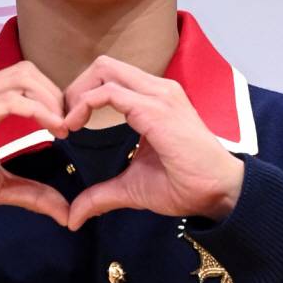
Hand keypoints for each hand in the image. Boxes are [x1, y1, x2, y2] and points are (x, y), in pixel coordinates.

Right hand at [0, 62, 69, 229]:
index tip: (70, 125)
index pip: (25, 80)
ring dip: (50, 100)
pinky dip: (37, 111)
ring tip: (64, 127)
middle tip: (71, 123)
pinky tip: (52, 129)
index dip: (52, 96)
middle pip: (27, 71)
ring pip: (21, 78)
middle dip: (56, 93)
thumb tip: (64, 211)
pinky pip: (10, 101)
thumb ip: (30, 192)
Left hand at [63, 56, 244, 230]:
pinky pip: (108, 92)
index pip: (110, 77)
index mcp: (154, 100)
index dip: (83, 95)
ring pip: (104, 69)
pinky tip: (74, 127)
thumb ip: (100, 195)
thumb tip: (73, 217)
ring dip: (77, 94)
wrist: (219, 193)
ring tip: (67, 124)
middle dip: (76, 88)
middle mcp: (157, 89)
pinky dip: (84, 105)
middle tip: (64, 121)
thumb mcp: (131, 188)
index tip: (68, 126)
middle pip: (103, 65)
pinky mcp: (155, 109)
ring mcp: (158, 95)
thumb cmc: (184, 185)